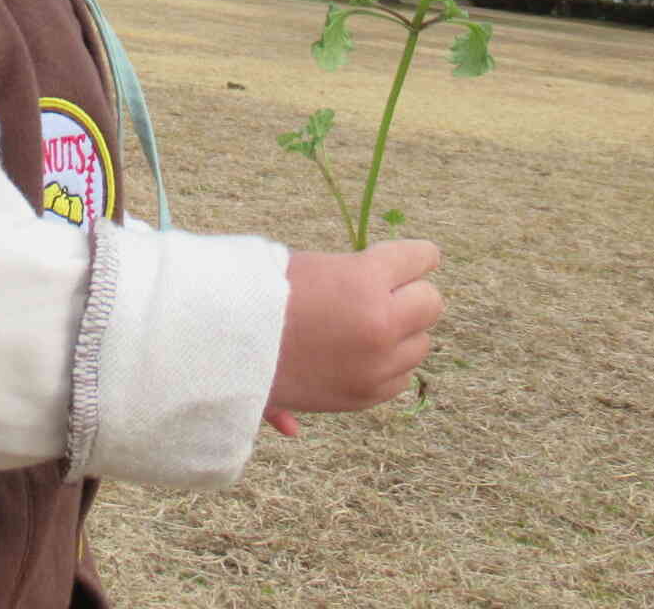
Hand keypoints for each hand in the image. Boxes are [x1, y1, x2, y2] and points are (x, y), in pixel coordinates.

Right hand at [268, 240, 441, 416]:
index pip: (423, 258)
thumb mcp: (311, 265)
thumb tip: (403, 269)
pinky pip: (401, 378)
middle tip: (387, 293)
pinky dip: (386, 366)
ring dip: (401, 333)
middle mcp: (380, 324)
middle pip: (432, 303)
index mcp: (365, 279)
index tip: (409, 260)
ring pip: (420, 345)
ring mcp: (376, 366)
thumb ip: (361, 272)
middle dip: (411, 295)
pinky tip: (357, 354)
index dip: (415, 257)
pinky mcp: (364, 396)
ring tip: (365, 327)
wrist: (221, 346)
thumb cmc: (260, 292)